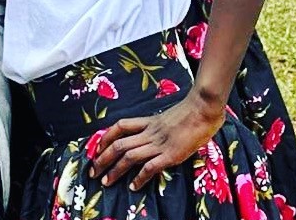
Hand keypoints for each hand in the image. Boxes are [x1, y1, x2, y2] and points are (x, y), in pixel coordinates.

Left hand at [89, 94, 224, 189]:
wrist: (203, 108)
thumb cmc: (192, 112)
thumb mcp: (169, 117)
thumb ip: (160, 125)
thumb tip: (157, 133)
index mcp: (148, 121)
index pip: (120, 126)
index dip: (106, 137)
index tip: (97, 148)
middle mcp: (149, 132)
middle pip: (118, 144)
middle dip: (102, 158)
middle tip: (93, 171)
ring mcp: (159, 143)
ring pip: (128, 156)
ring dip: (115, 170)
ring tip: (106, 182)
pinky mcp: (170, 154)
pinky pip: (149, 167)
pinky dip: (139, 178)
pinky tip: (133, 186)